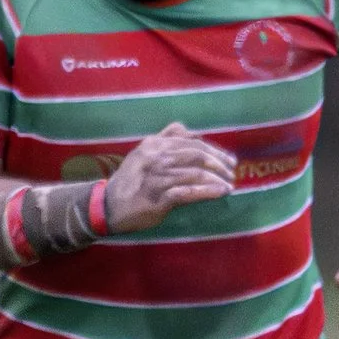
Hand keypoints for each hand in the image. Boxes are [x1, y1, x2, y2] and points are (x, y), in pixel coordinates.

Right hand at [101, 123, 235, 233]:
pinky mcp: (157, 198)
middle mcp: (156, 157)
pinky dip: (207, 192)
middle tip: (231, 173)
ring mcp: (156, 177)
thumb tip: (190, 131)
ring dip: (217, 179)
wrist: (107, 207)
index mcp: (154, 144)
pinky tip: (219, 193)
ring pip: (195, 173)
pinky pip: (188, 192)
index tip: (228, 161)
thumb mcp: (143, 153)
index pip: (192, 142)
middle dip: (219, 164)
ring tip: (229, 185)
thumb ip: (165, 139)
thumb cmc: (129, 181)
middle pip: (197, 155)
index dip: (214, 151)